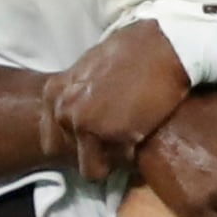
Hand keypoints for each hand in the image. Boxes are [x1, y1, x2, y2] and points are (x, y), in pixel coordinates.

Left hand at [43, 20, 193, 182]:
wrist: (164, 47)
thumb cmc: (135, 52)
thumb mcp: (90, 68)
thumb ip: (78, 94)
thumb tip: (82, 112)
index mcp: (54, 93)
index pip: (52, 140)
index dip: (77, 144)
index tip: (97, 138)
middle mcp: (62, 110)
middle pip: (69, 157)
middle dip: (92, 155)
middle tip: (115, 142)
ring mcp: (83, 124)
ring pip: (92, 168)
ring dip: (112, 160)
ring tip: (131, 140)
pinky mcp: (108, 134)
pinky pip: (118, 165)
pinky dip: (132, 157)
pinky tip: (143, 136)